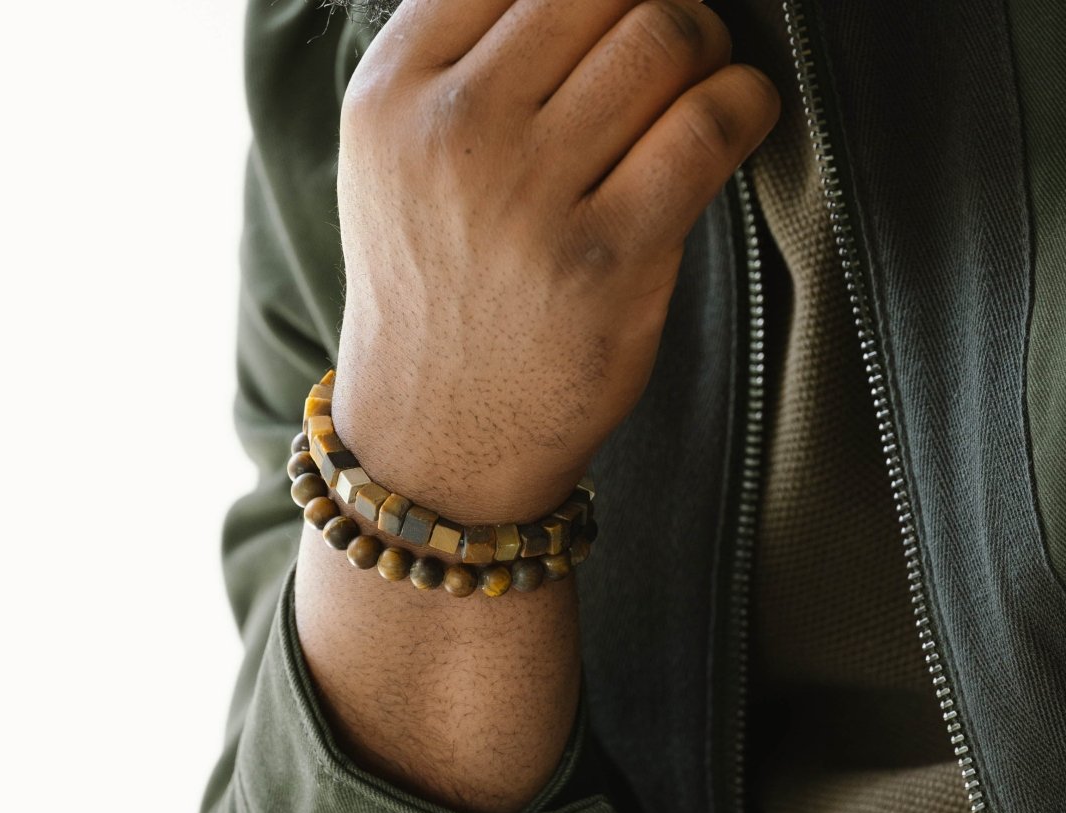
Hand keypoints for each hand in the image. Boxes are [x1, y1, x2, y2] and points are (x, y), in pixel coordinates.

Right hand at [334, 0, 778, 521]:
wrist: (432, 443)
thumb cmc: (432, 296)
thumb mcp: (396, 163)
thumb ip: (463, 61)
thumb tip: (589, 0)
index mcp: (392, 96)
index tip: (614, 13)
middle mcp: (453, 134)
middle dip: (656, 1)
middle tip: (669, 47)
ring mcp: (529, 199)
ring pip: (666, 33)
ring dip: (707, 48)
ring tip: (698, 87)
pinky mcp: (606, 261)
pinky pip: (710, 122)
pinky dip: (745, 104)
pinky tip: (735, 123)